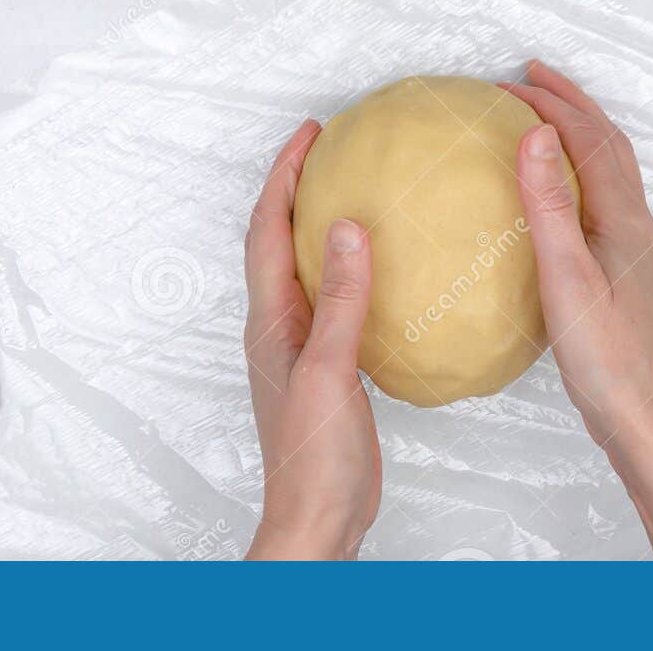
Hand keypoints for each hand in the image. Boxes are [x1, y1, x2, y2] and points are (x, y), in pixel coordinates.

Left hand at [242, 120, 381, 559]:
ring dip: (317, 222)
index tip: (309, 134)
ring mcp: (301, 345)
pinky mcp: (328, 365)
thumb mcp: (330, 370)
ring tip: (351, 189)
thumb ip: (339, 300)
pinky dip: (350, 268)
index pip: (267, 230)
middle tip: (325, 147)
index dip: (284, 177)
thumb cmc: (315, 458)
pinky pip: (333, 297)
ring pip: (303, 265)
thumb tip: (345, 229)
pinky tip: (384, 268)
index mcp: (271, 320)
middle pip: (276, 238)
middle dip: (295, 187)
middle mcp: (279, 326)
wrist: (319, 518)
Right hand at [504, 61, 652, 559]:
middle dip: (572, 102)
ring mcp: (636, 250)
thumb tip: (536, 136)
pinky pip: (604, 199)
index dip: (553, 104)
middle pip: (610, 145)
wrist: (645, 416)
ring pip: (611, 170)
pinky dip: (579, 171)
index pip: (590, 141)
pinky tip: (555, 192)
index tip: (510, 81)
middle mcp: (638, 227)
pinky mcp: (627, 272)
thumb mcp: (566, 278)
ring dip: (579, 133)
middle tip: (531, 74)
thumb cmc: (604, 358)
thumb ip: (549, 206)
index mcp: (625, 221)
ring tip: (543, 117)